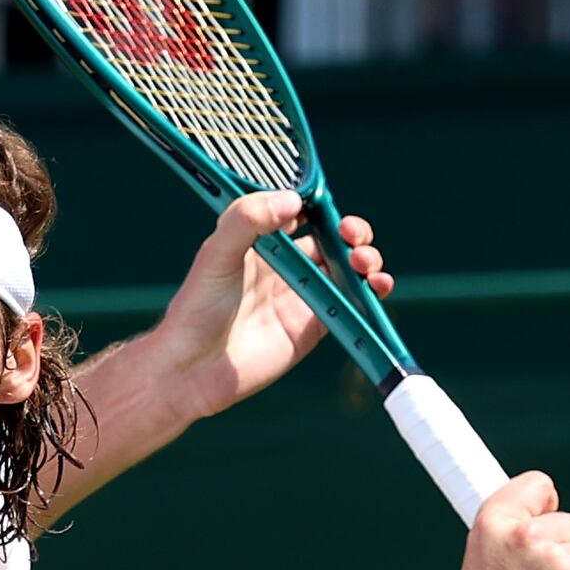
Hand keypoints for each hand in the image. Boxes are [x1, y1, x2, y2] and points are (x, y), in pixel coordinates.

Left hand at [157, 188, 394, 415]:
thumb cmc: (196, 309)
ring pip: (346, 269)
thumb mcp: (216, 254)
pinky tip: (377, 284)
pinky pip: (350, 305)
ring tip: (364, 261)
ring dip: (365, 257)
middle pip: (331, 239)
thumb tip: (292, 200)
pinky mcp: (313, 326)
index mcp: (262, 242)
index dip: (319, 204)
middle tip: (351, 235)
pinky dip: (371, 292)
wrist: (193, 370)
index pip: (300, 212)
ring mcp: (302, 296)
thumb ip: (248, 220)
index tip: (326, 202)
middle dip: (350, 231)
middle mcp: (285, 266)